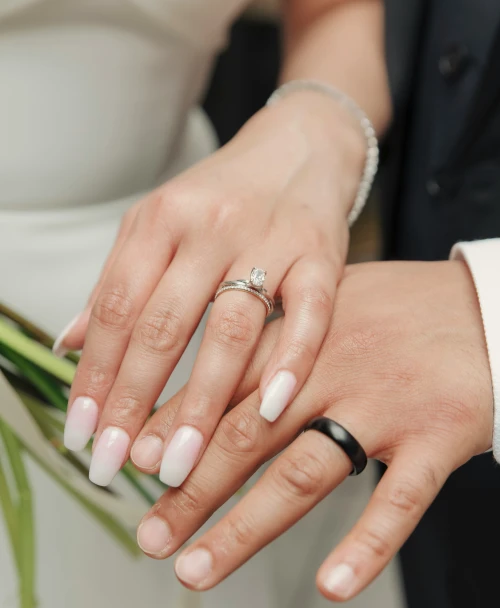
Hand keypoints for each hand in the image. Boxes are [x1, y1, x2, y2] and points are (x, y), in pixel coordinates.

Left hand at [60, 92, 365, 485]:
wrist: (300, 147)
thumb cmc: (224, 196)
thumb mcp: (159, 226)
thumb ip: (118, 285)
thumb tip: (67, 345)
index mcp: (159, 221)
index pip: (116, 308)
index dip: (95, 374)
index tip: (82, 432)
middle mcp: (209, 228)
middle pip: (163, 324)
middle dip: (135, 400)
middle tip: (116, 461)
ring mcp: (269, 241)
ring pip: (229, 328)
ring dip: (201, 402)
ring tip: (178, 461)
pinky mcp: (323, 255)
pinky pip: (308, 313)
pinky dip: (289, 361)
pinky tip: (269, 410)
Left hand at [134, 260, 492, 600]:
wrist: (488, 309)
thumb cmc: (400, 312)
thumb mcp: (328, 307)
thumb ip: (271, 339)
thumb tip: (207, 376)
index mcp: (302, 334)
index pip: (224, 384)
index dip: (176, 427)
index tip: (134, 467)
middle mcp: (333, 368)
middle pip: (249, 435)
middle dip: (191, 489)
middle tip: (149, 536)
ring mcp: (385, 405)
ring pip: (306, 473)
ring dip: (245, 527)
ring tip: (195, 569)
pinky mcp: (437, 437)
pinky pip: (400, 499)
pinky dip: (366, 546)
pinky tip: (331, 587)